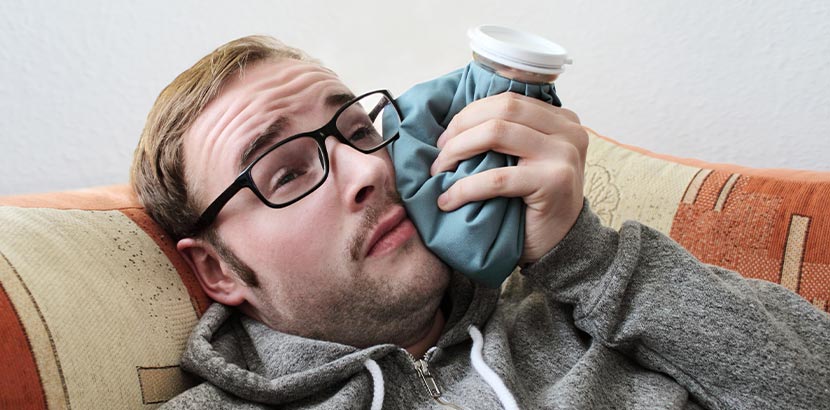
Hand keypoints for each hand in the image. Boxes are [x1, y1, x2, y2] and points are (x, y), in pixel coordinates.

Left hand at [430, 92, 587, 263]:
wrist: (560, 246)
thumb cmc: (534, 203)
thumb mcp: (527, 159)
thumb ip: (510, 136)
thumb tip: (456, 121)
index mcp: (562, 120)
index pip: (508, 101)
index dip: (470, 114)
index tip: (446, 137)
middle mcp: (569, 131)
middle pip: (502, 110)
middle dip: (461, 128)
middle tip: (439, 152)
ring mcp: (564, 154)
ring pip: (496, 134)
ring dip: (457, 151)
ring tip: (439, 171)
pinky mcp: (554, 182)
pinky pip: (497, 177)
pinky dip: (465, 187)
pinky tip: (448, 200)